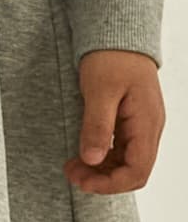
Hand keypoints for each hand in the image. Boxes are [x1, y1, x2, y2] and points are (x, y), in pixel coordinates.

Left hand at [72, 52, 164, 194]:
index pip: (138, 171)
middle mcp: (149, 129)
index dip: (111, 184)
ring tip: (72, 167)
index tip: (84, 182)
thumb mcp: (100, 91)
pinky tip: (82, 155)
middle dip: (103, 179)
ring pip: (126, 162)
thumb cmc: (112, 58)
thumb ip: (97, 126)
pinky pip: (120, 149)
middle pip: (133, 171)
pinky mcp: (131, 122)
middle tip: (72, 174)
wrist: (118, 36)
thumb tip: (92, 160)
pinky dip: (102, 157)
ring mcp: (141, 126)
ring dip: (101, 170)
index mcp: (146, 124)